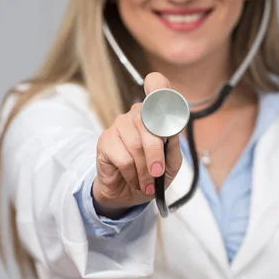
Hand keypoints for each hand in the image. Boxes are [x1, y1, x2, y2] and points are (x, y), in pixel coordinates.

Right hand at [92, 73, 181, 213]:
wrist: (128, 193)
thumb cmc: (152, 173)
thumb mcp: (171, 163)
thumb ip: (173, 145)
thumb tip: (172, 132)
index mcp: (155, 114)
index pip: (156, 87)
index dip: (158, 86)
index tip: (159, 89)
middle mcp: (136, 114)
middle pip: (148, 125)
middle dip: (156, 155)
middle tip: (158, 173)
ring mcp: (119, 125)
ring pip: (136, 145)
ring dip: (144, 170)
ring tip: (146, 182)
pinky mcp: (105, 141)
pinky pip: (123, 158)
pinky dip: (131, 174)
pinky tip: (132, 179)